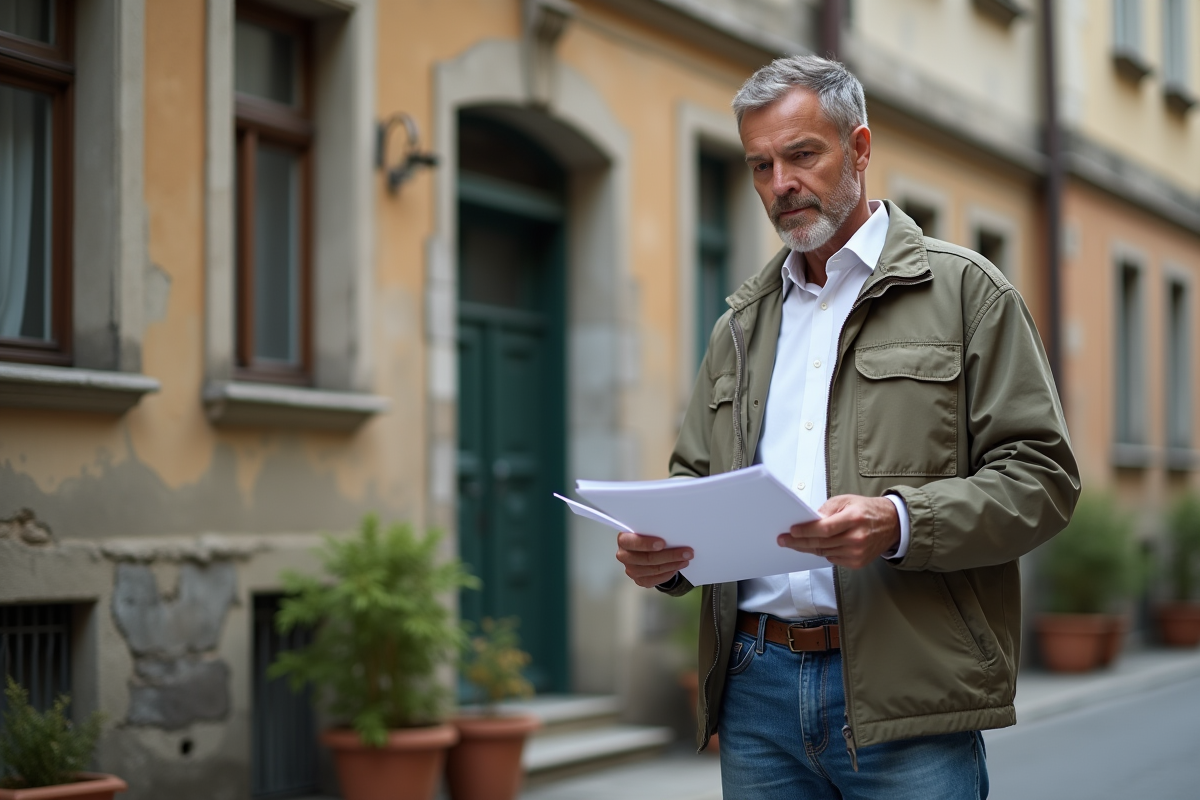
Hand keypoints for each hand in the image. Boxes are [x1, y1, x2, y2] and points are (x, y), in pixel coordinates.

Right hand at [616, 532, 693, 587]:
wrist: (645, 549)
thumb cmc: (648, 536)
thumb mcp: (649, 529)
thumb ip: (654, 529)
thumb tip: (673, 531)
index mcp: (624, 539)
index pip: (632, 542)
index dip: (647, 543)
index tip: (663, 543)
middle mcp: (624, 555)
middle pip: (647, 558)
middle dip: (670, 555)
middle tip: (687, 552)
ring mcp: (631, 569)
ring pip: (654, 569)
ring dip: (673, 564)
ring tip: (686, 559)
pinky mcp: (639, 580)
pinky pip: (655, 579)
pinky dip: (668, 573)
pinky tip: (677, 567)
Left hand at [778, 494, 899, 568]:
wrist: (892, 524)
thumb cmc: (867, 510)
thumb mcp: (846, 500)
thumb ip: (827, 510)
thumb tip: (808, 520)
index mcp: (854, 518)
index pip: (824, 529)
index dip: (805, 531)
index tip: (791, 531)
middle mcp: (857, 538)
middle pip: (821, 543)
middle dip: (799, 542)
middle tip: (784, 540)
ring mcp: (858, 552)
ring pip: (824, 552)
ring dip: (808, 548)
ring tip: (795, 543)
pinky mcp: (858, 562)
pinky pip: (833, 559)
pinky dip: (824, 552)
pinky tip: (818, 546)